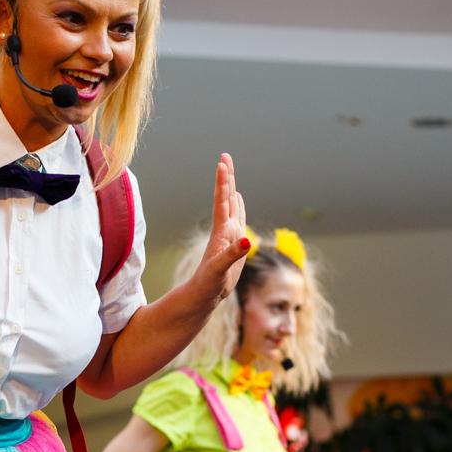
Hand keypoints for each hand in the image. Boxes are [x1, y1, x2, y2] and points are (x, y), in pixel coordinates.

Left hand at [194, 154, 250, 298]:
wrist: (204, 295)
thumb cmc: (208, 284)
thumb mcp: (219, 270)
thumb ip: (232, 255)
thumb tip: (247, 242)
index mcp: (221, 232)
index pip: (222, 201)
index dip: (223, 182)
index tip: (222, 162)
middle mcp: (225, 230)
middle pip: (226, 198)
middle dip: (227, 177)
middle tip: (225, 156)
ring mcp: (229, 236)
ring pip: (231, 206)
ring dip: (231, 188)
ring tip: (230, 172)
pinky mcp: (233, 243)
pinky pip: (238, 219)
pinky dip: (239, 206)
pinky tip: (239, 200)